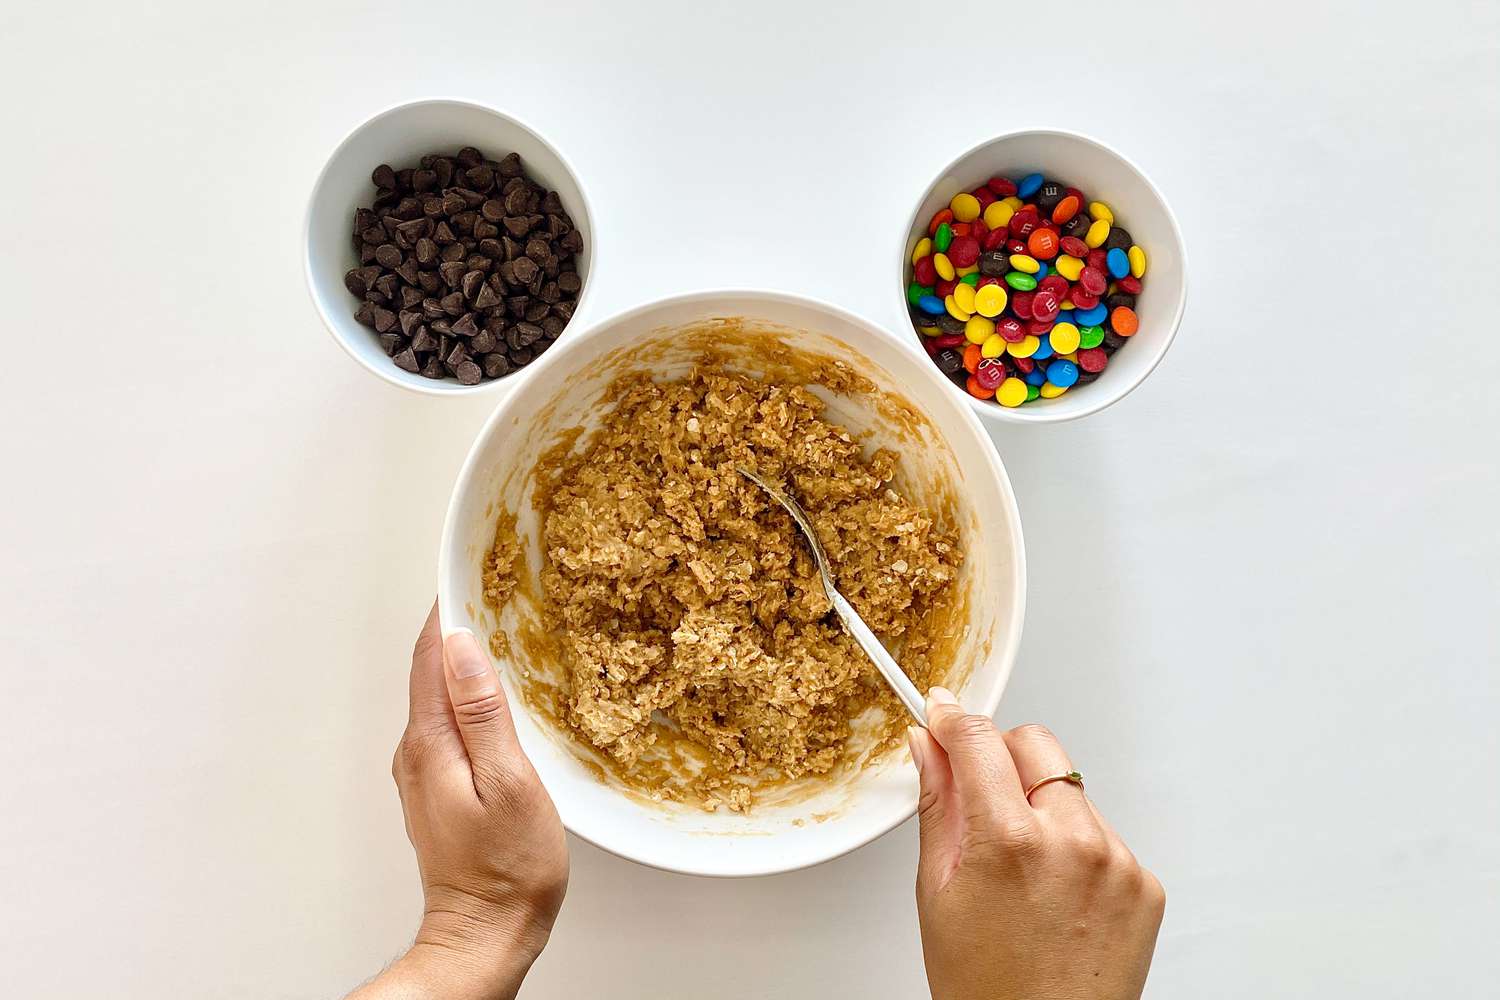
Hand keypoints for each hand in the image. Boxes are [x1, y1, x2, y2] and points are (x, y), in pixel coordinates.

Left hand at [351, 603, 567, 999]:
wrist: (486, 935)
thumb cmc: (506, 870)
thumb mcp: (510, 784)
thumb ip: (484, 714)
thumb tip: (462, 649)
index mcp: (431, 742)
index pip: (429, 655)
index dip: (446, 608)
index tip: (465, 567)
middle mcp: (417, 751)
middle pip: (429, 668)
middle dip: (455, 622)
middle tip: (488, 581)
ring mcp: (425, 770)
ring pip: (439, 692)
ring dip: (461, 655)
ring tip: (495, 621)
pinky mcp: (440, 786)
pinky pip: (449, 719)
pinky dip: (467, 689)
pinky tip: (493, 687)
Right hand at [909, 688, 1163, 999]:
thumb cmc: (987, 989)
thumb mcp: (939, 892)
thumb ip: (938, 805)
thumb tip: (929, 747)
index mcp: (1010, 840)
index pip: (981, 740)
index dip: (955, 720)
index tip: (942, 712)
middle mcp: (1073, 841)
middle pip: (1036, 746)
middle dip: (1002, 755)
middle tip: (980, 793)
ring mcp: (1118, 862)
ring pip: (1070, 789)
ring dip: (1042, 805)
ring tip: (1022, 869)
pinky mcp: (1146, 883)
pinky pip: (1103, 833)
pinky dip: (1076, 846)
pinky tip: (1055, 892)